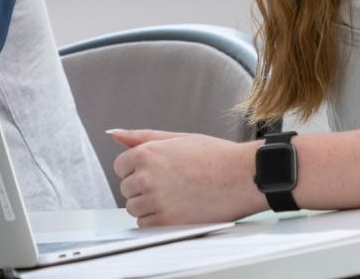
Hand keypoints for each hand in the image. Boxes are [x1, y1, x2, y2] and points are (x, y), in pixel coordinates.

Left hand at [111, 129, 266, 226]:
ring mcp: (156, 200)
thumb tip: (115, 134)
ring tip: (175, 198)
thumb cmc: (218, 157)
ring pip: (134, 209)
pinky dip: (155, 222)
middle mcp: (147, 177)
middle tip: (170, 185)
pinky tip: (175, 211)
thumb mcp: (178, 138)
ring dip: (148, 206)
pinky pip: (145, 226)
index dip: (137, 170)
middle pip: (126, 189)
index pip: (120, 167)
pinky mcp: (167, 221)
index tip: (154, 173)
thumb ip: (142, 137)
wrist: (245, 177)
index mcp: (147, 154)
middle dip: (142, 188)